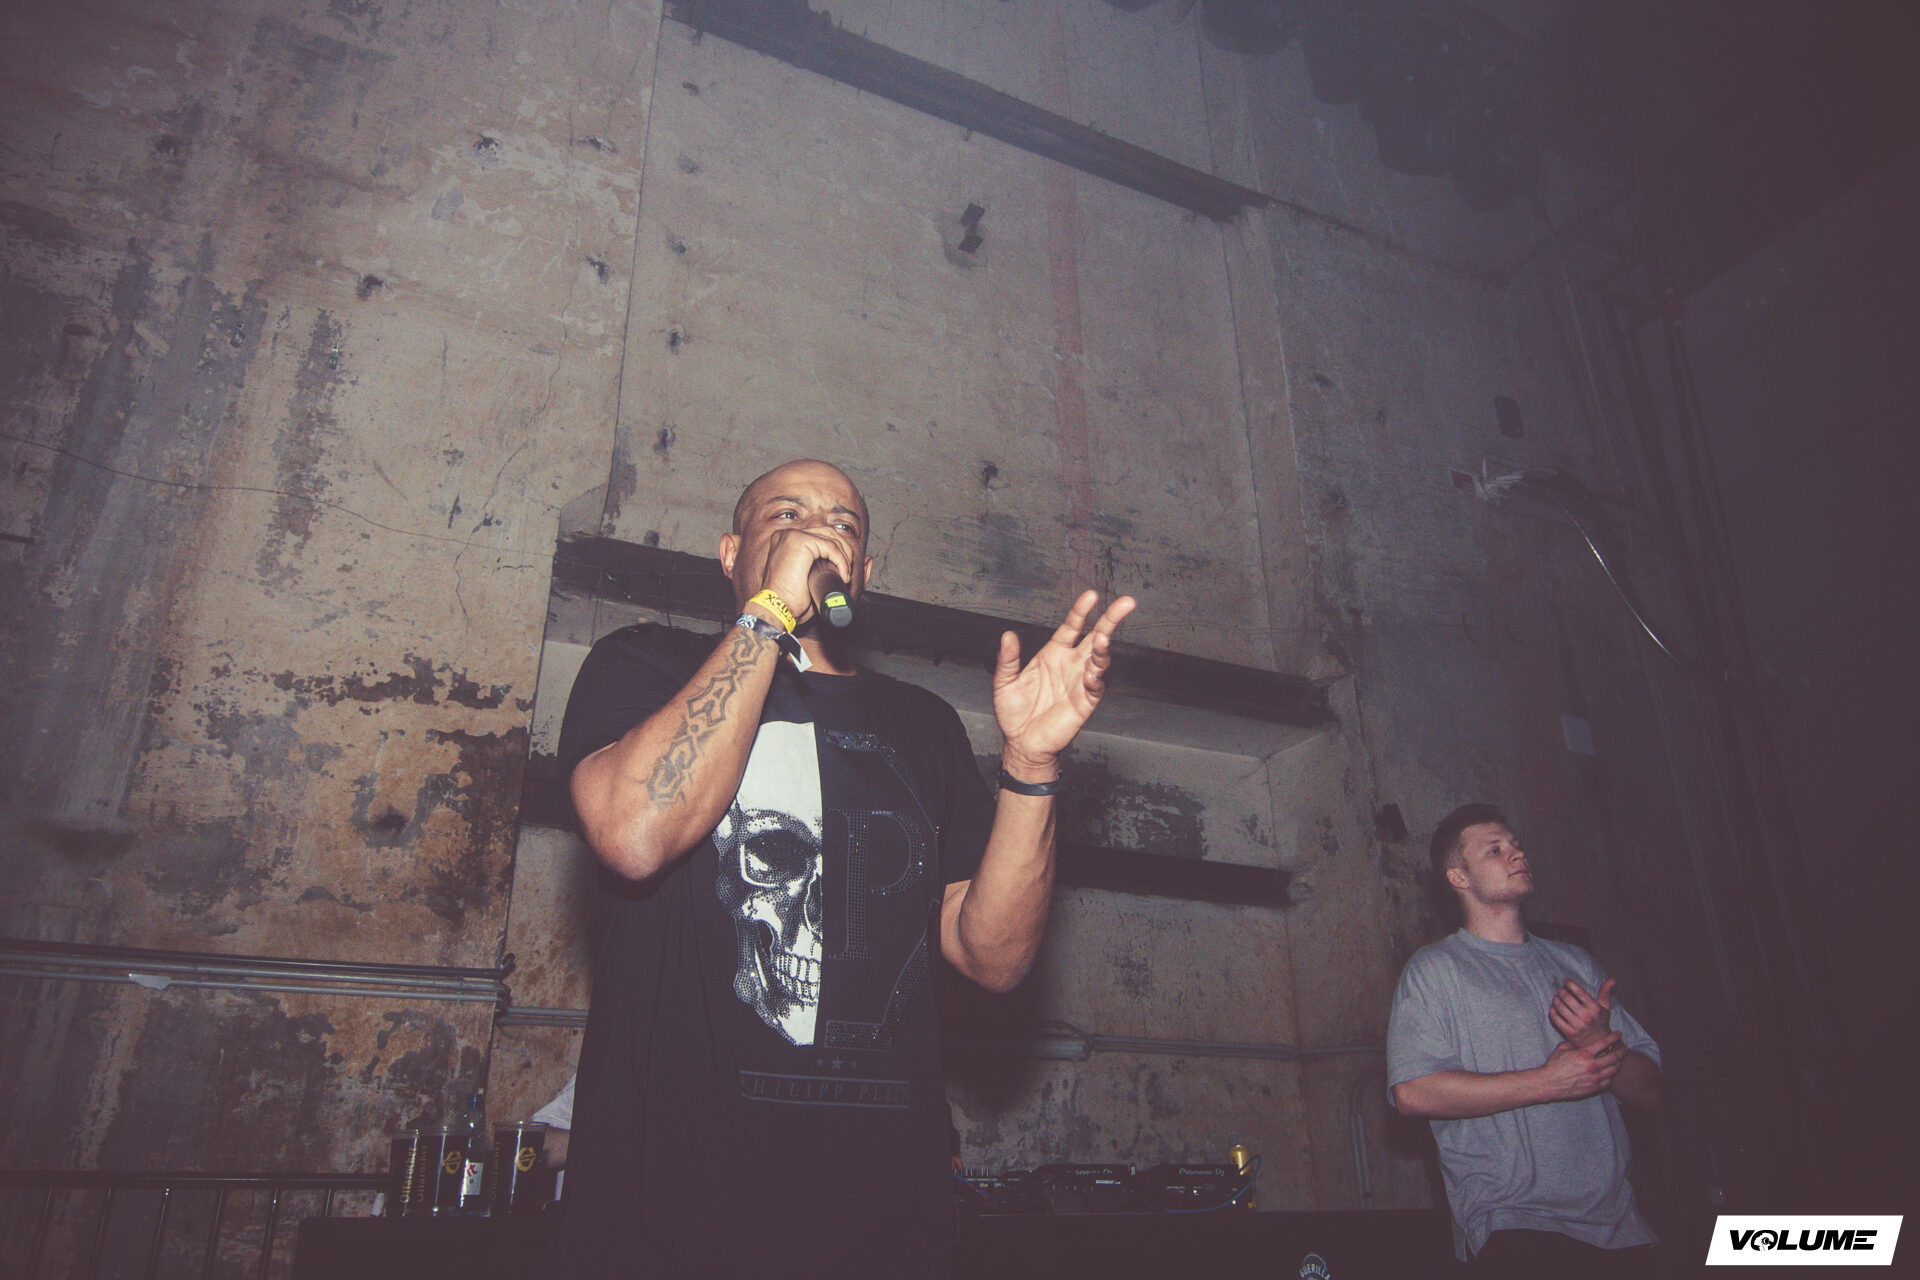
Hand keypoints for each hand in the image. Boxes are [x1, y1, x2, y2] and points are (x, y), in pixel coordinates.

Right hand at [751, 525, 860, 628]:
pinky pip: (830, 546)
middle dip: (846, 552)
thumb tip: (870, 558)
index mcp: (788, 541)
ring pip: (832, 537)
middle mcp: (788, 535)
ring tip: (845, 576)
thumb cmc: (793, 603)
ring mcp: (792, 536)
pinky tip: (842, 575)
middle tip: (848, 573)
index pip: (822, 536)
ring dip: (845, 556)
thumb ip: (843, 570)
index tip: (846, 571)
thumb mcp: (819, 584)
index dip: (840, 552)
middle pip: (829, 533)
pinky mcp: (799, 542)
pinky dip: (841, 561)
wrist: (776, 611)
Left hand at [993, 590, 1135, 776]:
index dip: (1081, 611)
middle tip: (1126, 603)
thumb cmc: (1014, 712)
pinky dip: (1096, 678)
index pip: (1072, 626)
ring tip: (1103, 639)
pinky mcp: (1085, 702)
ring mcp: (1080, 682)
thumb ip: (1008, 659)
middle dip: (1111, 619)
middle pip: (1096, 636)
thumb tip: (1007, 635)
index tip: (1091, 595)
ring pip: (1099, 659)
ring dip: (1104, 648)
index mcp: (1054, 653)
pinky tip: (1092, 673)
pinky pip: (1095, 687)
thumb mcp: (1005, 682)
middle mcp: (1071, 663)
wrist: (1021, 743)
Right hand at [1533, 1031, 1624, 1102]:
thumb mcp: (1562, 1049)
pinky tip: (1609, 1073)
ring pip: (1613, 1070)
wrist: (1549, 1083)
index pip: (1604, 1043)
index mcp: (1584, 1054)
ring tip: (1618, 1061)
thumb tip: (1580, 1040)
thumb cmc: (1554, 1065)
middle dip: (1621, 1051)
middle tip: (1623, 1048)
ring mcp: (1594, 1078)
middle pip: (1614, 1057)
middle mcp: (1592, 1066)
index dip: (1613, 1037)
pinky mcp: (1594, 1088)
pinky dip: (1610, 1076)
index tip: (1619, 1034)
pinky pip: (1608, 1082)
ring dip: (1617, 1064)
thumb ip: (1574, 1043)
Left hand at [1549, 978, 1616, 1049]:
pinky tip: (1553, 1007)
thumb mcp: (1605, 1007)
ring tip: (1556, 996)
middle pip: (1568, 999)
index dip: (1570, 984)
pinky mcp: (1569, 1033)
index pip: (1580, 992)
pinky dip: (1552, 1010)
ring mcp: (1577, 1026)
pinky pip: (1556, 1018)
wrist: (1598, 1042)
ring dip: (1555, 999)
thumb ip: (1606, 992)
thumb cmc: (1600, 1021)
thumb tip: (1612, 979)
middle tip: (1560, 989)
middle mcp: (1587, 1017)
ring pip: (1560, 1008)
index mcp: (1595, 1009)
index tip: (1566, 980)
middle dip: (1561, 991)